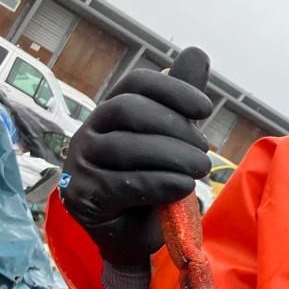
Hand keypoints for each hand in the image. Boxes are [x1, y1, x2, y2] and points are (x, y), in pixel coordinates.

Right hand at [59, 47, 212, 268]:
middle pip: (129, 110)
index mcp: (113, 111)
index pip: (136, 83)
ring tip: (199, 171)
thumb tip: (196, 52)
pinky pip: (123, 183)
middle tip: (204, 151)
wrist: (134, 236)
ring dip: (173, 157)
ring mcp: (82, 162)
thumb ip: (181, 101)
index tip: (206, 109)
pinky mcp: (84, 195)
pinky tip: (183, 187)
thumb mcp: (173, 140)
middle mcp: (91, 130)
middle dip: (175, 127)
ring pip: (127, 147)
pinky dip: (160, 183)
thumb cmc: (153, 181)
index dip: (173, 89)